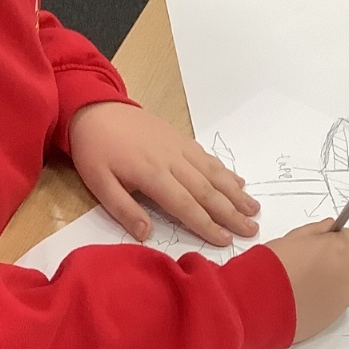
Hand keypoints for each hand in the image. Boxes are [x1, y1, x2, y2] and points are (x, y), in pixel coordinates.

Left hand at [68, 101, 259, 247]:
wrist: (94, 108)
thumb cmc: (94, 149)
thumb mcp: (98, 183)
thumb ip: (123, 209)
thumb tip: (146, 234)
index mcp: (151, 174)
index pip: (185, 205)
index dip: (206, 225)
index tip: (226, 240)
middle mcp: (171, 160)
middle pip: (207, 191)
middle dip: (231, 212)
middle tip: (252, 230)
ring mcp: (179, 147)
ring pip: (213, 173)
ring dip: (235, 192)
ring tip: (253, 209)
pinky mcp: (180, 139)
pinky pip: (207, 157)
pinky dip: (225, 171)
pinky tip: (238, 182)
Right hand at [266, 220, 348, 342]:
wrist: (258, 303)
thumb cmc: (270, 268)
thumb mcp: (290, 238)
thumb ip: (316, 231)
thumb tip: (330, 227)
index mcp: (337, 249)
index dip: (336, 239)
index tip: (324, 243)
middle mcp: (346, 273)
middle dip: (342, 260)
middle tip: (318, 263)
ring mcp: (342, 297)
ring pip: (348, 285)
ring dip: (337, 281)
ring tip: (311, 284)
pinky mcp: (334, 316)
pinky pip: (338, 303)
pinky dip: (329, 299)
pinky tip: (308, 298)